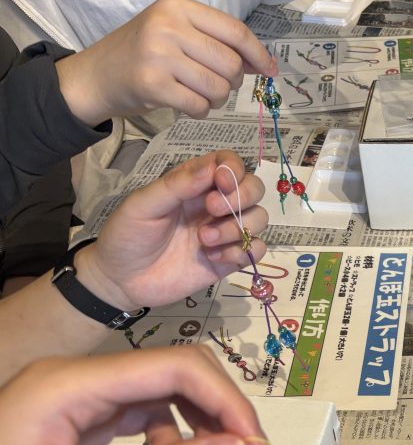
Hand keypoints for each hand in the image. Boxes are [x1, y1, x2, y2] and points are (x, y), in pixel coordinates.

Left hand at [0, 347, 272, 444]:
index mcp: (72, 383)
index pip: (174, 368)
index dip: (226, 402)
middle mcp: (79, 378)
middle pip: (173, 374)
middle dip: (220, 412)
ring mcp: (76, 398)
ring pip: (161, 394)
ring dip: (201, 425)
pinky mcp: (76, 421)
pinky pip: (139, 416)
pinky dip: (170, 437)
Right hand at [55, 0, 275, 124]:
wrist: (95, 76)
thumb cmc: (142, 55)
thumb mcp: (174, 33)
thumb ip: (214, 41)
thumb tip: (261, 62)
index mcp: (177, 7)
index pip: (234, 30)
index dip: (258, 53)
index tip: (270, 70)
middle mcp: (168, 26)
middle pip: (230, 63)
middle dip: (232, 82)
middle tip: (216, 85)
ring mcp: (159, 55)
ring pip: (219, 87)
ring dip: (216, 100)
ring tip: (198, 95)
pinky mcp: (153, 85)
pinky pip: (200, 106)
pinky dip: (200, 112)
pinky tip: (186, 105)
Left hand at [74, 151, 267, 311]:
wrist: (121, 280)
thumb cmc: (127, 235)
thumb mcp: (143, 204)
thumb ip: (177, 184)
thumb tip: (213, 167)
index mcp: (194, 184)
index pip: (230, 163)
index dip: (234, 169)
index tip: (222, 183)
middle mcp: (215, 205)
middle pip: (254, 189)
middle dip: (242, 197)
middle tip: (212, 210)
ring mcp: (224, 233)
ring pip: (259, 219)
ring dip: (237, 227)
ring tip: (204, 240)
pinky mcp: (229, 260)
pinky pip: (256, 251)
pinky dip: (241, 253)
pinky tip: (213, 258)